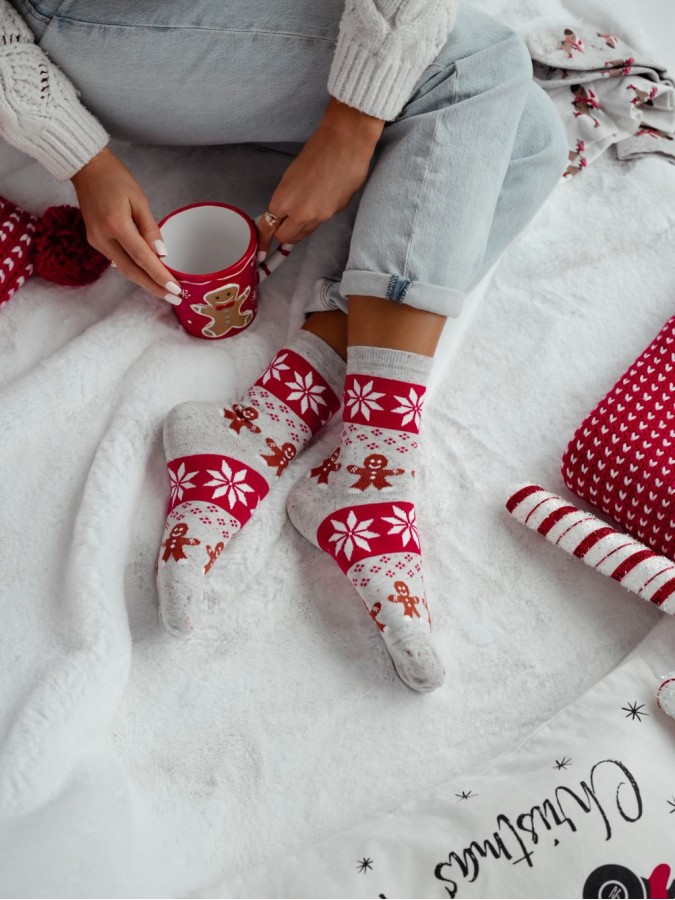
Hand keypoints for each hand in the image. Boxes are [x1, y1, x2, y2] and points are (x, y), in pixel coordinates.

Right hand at [71, 147, 180, 303]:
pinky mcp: (95, 241)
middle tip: (174, 298)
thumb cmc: (115, 179)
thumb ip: (150, 228)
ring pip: (124, 268)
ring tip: (165, 290)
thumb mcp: (139, 200)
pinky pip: (117, 260)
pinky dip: (133, 269)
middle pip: (131, 271)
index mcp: (116, 224)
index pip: (142, 257)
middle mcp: (103, 237)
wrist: (87, 168)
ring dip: (144, 281)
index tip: (175, 289)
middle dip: (153, 287)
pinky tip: (147, 276)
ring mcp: (96, 241)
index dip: (159, 276)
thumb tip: (161, 253)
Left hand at [257, 98, 384, 255]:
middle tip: (285, 225)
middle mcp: (302, 214)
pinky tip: (324, 195)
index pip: (269, 228)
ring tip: (305, 208)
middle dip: (284, 233)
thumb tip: (287, 211)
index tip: (259, 251)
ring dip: (301, 226)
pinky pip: (323, 219)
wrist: (347, 142)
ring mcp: (322, 216)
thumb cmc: (318, 150)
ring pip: (306, 231)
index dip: (263, 239)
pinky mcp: (338, 212)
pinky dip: (320, 212)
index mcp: (285, 200)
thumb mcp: (291, 175)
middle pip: (287, 237)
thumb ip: (287, 198)